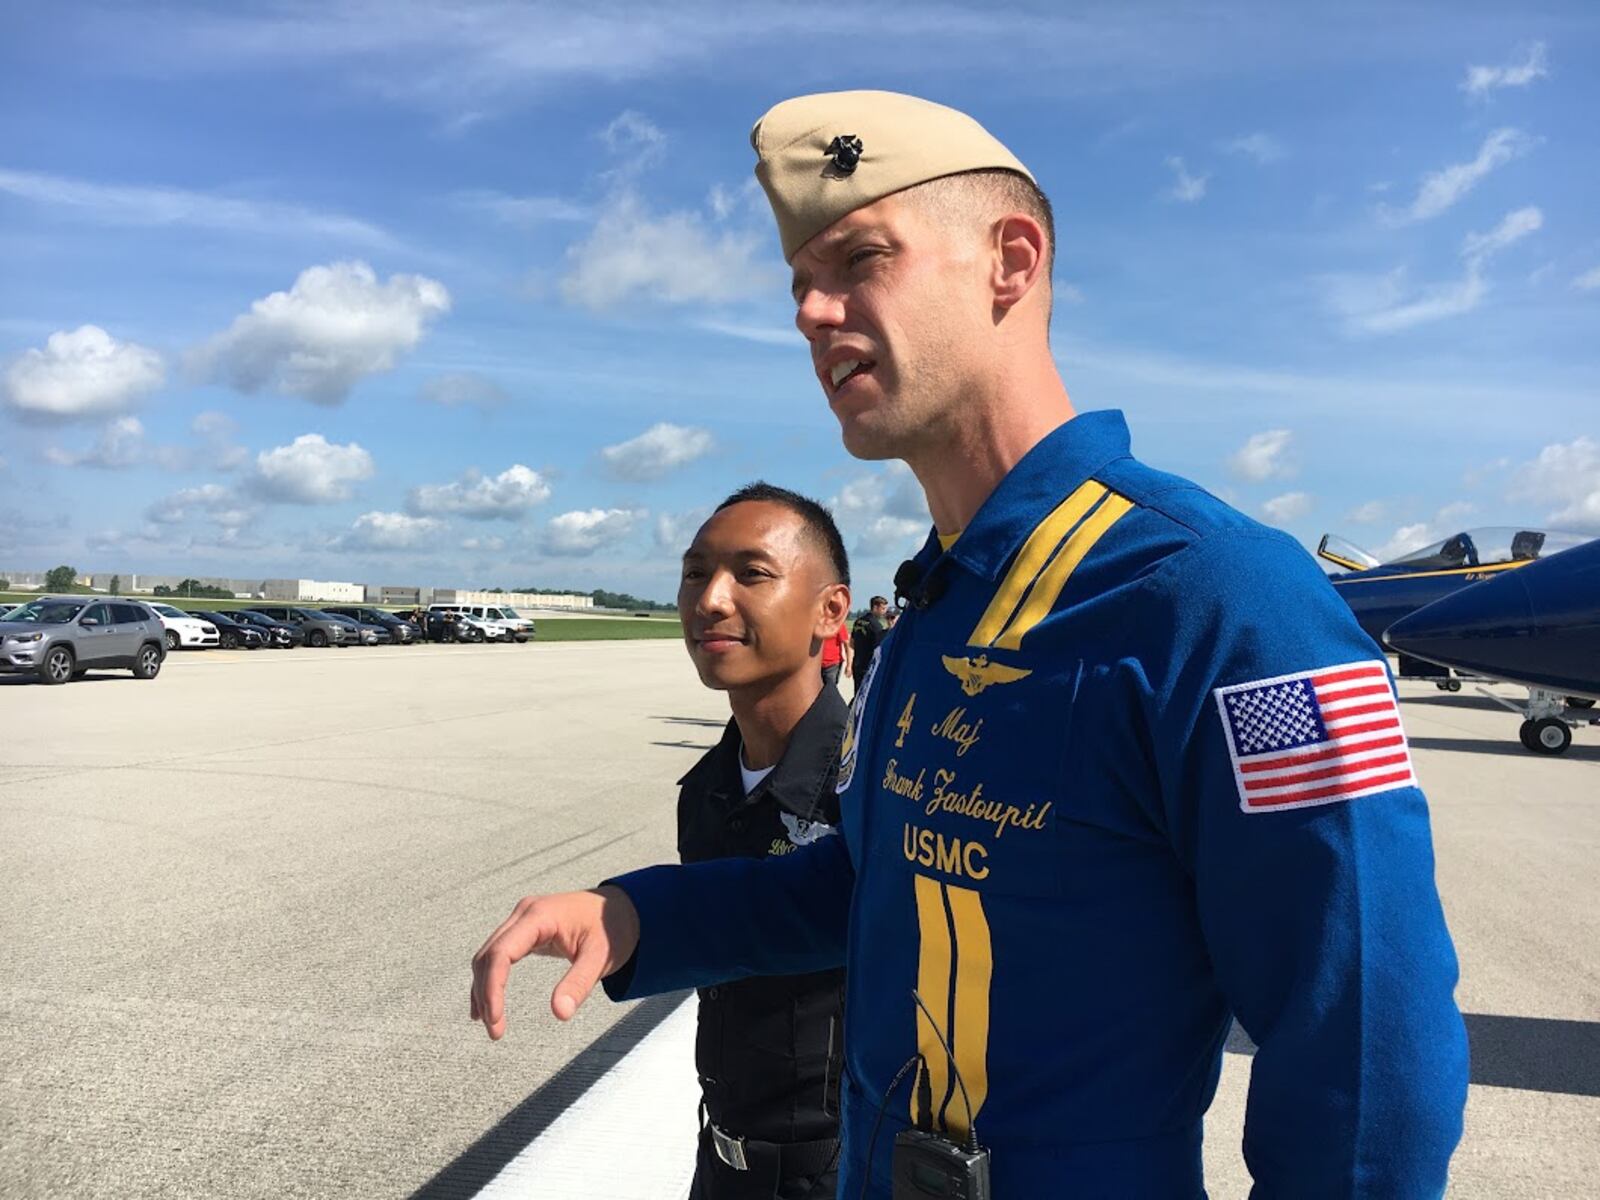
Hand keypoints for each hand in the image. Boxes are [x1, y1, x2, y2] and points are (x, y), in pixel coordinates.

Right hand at [470, 885, 640, 1039]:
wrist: (623, 908)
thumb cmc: (613, 929)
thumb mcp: (601, 957)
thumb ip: (579, 983)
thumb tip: (559, 1013)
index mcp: (539, 916)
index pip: (501, 953)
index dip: (492, 988)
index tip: (496, 1020)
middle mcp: (524, 914)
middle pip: (489, 956)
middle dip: (486, 994)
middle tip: (496, 1032)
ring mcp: (523, 920)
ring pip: (489, 956)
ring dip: (484, 989)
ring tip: (492, 1024)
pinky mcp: (525, 929)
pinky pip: (498, 955)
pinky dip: (491, 979)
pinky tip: (488, 1005)